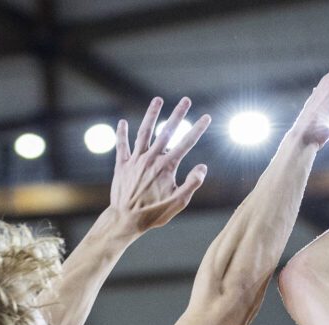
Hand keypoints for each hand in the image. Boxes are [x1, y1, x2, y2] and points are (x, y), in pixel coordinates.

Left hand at [109, 96, 210, 232]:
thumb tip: (203, 167)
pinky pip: (122, 145)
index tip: (206, 117)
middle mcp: (151, 158)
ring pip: (144, 132)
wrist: (126, 219)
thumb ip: (192, 184)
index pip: (186, 144)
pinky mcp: (122, 165)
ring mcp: (136, 160)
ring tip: (157, 100)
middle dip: (178, 114)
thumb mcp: (178, 203)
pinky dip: (122, 133)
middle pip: (167, 131)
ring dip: (151, 115)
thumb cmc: (154, 213)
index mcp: (167, 167)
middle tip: (186, 100)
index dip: (198, 129)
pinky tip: (123, 122)